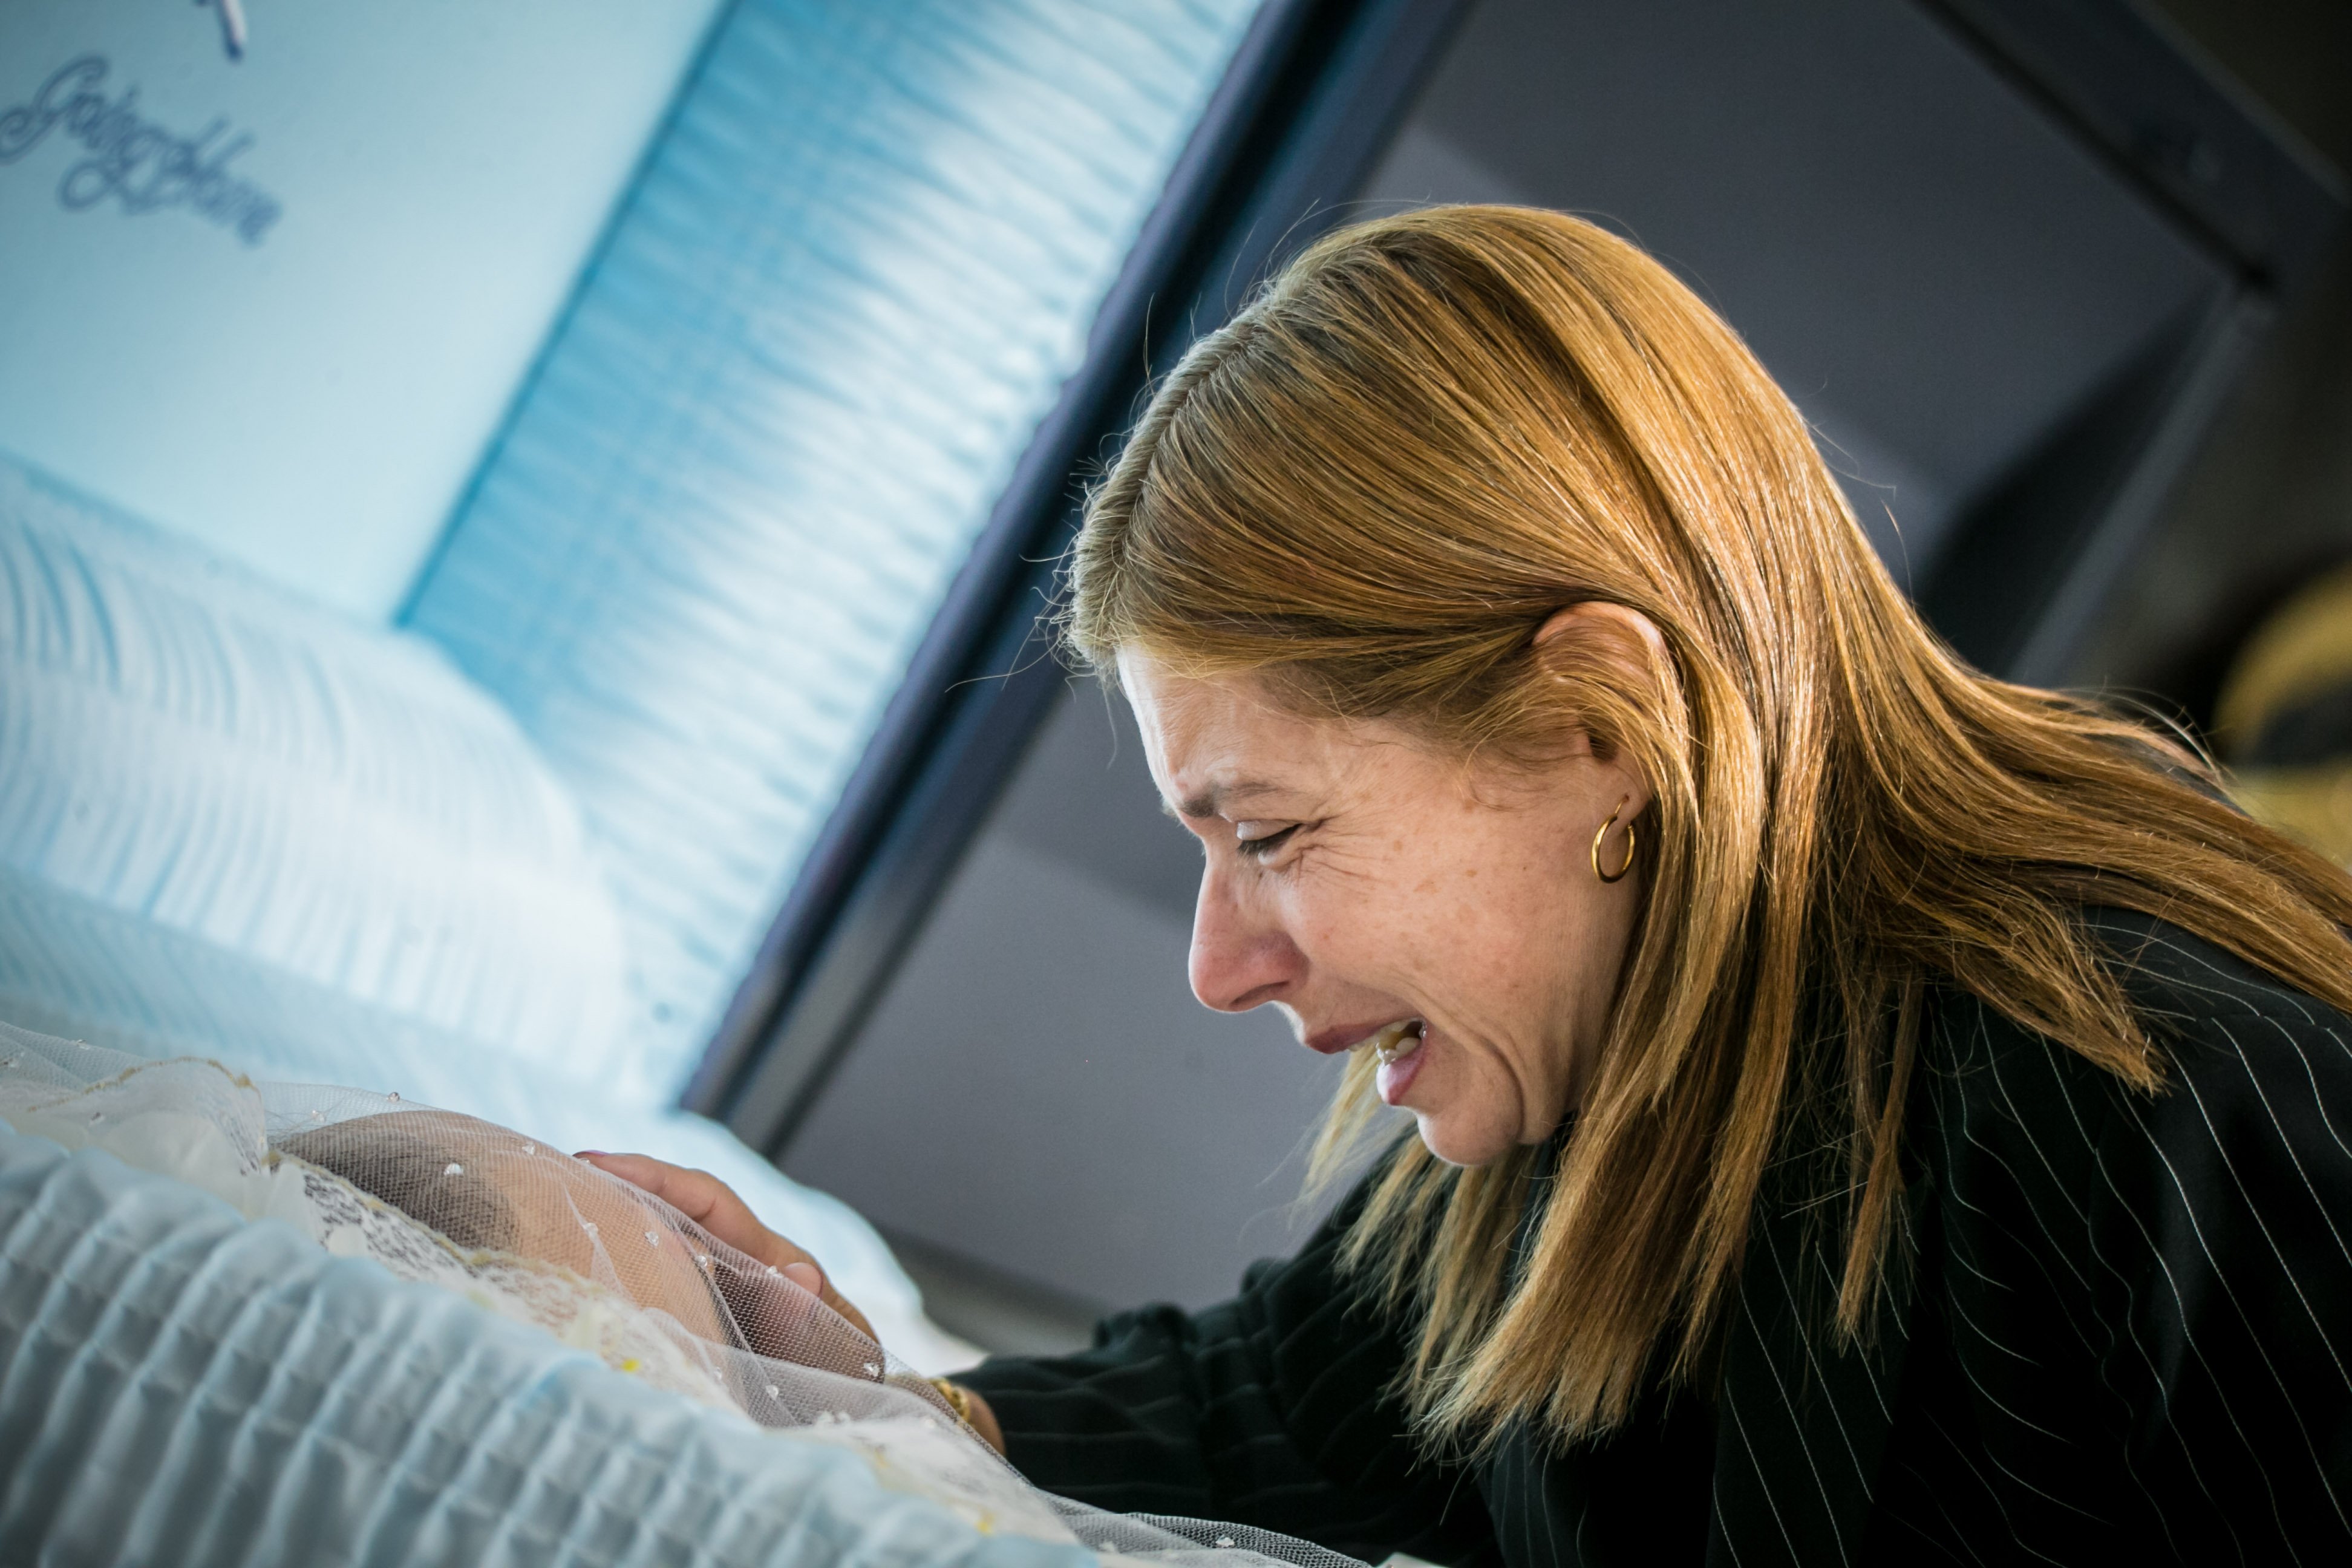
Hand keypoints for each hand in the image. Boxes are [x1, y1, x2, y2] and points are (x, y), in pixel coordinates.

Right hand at [577, 1150, 1007, 1453]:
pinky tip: (568, 1285)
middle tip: (546, 1181)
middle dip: (615, 1191)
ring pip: (658, 1249)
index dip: (656, 1177)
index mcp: (774, 1261)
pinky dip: (617, 1278)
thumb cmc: (848, 1384)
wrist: (858, 1417)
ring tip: (539, 1220)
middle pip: (673, 1211)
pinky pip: (655, 1290)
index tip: (597, 1164)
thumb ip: (811, 1323)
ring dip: (608, 1233)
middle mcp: (741, 1266)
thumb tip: (797, 1272)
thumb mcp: (837, 1356)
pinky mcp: (700, 1323)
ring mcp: (718, 1292)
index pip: (709, 1201)